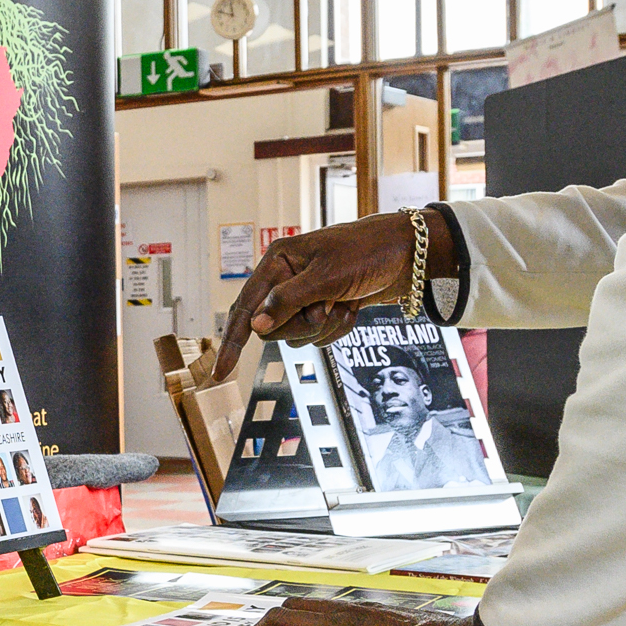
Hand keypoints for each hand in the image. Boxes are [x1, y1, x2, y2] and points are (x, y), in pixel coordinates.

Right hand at [211, 215, 422, 380]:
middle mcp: (285, 280)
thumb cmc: (366, 252)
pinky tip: (352, 307)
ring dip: (324, 327)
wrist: (406, 254)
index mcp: (278, 262)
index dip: (232, 341)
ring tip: (344, 302)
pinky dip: (338, 327)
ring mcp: (305, 297)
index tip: (220, 373)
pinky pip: (319, 337)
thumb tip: (256, 325)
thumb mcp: (326, 275)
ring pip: (297, 336)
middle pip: (272, 328)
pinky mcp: (323, 309)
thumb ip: (288, 300)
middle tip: (325, 308)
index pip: (245, 308)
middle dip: (301, 326)